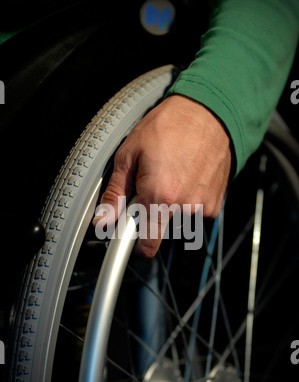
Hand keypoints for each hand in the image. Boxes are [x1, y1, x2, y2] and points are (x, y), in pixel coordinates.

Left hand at [93, 94, 231, 257]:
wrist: (209, 112)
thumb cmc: (169, 126)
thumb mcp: (129, 154)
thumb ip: (115, 193)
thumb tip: (103, 220)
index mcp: (159, 196)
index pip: (147, 244)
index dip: (135, 246)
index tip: (130, 242)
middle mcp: (184, 206)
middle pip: (161, 231)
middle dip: (152, 217)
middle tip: (151, 188)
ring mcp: (203, 206)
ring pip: (178, 222)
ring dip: (171, 208)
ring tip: (172, 177)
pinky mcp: (216, 203)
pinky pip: (195, 214)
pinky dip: (188, 202)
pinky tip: (187, 179)